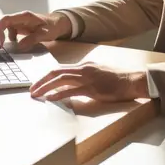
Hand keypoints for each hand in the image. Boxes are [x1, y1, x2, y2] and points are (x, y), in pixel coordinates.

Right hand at [0, 10, 71, 50]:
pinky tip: (10, 45)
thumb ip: (32, 39)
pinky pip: (8, 31)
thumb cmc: (52, 27)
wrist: (58, 24)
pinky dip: (5, 38)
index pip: (5, 19)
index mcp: (24, 16)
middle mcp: (19, 18)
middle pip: (0, 22)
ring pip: (2, 27)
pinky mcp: (19, 27)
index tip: (0, 42)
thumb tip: (19, 46)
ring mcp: (18, 22)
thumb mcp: (45, 34)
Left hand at [30, 62, 148, 103]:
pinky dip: (58, 94)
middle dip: (41, 81)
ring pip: (60, 80)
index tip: (38, 84)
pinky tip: (50, 99)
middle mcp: (83, 69)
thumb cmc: (118, 80)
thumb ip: (85, 79)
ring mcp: (87, 77)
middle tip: (31, 89)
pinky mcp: (92, 88)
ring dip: (45, 87)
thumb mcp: (99, 75)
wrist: (132, 80)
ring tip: (36, 95)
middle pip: (56, 72)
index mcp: (84, 65)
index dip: (47, 77)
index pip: (60, 69)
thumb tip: (71, 87)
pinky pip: (71, 90)